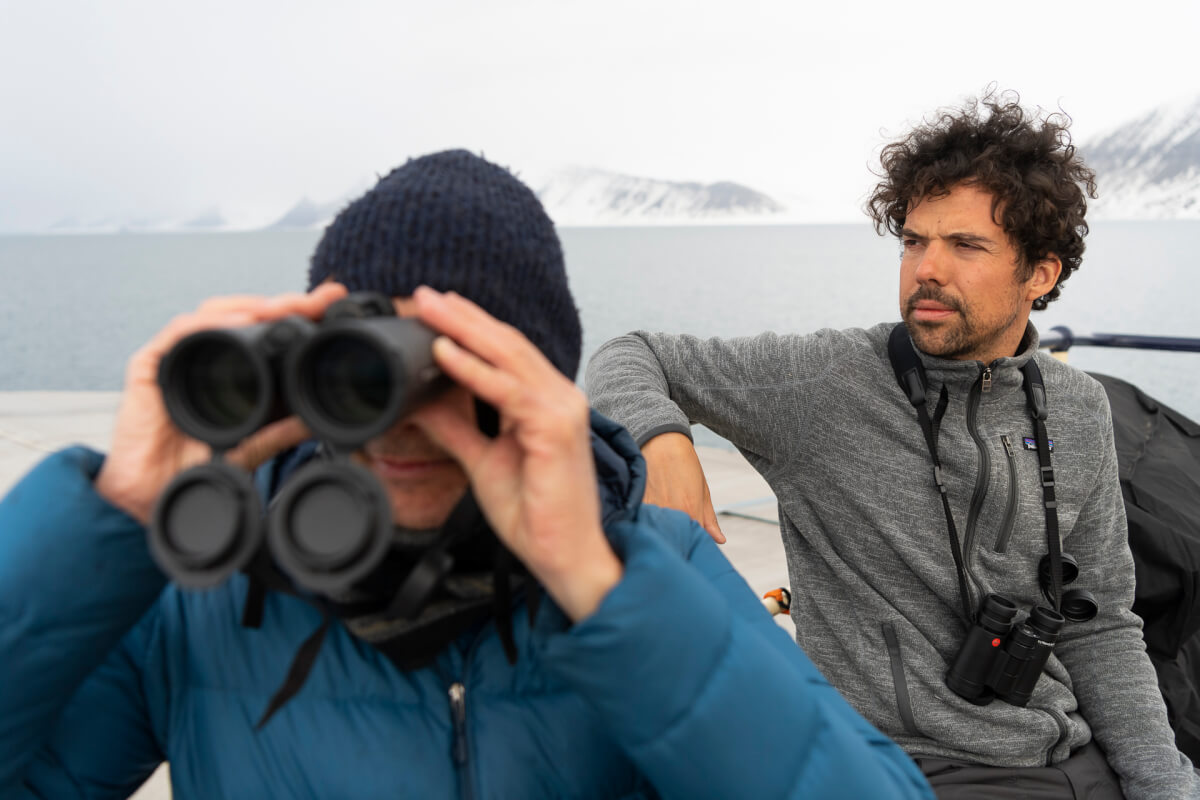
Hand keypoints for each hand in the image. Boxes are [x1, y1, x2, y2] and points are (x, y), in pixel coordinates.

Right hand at [94, 283, 349, 522]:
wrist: (153, 495)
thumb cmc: (192, 468)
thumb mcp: (249, 448)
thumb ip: (279, 433)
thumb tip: (315, 420)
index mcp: (227, 370)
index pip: (262, 330)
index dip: (292, 314)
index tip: (329, 306)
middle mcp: (202, 357)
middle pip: (240, 314)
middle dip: (278, 303)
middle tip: (313, 300)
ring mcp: (176, 358)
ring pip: (212, 313)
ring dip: (248, 305)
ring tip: (279, 307)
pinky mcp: (150, 366)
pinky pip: (178, 333)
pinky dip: (207, 322)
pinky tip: (234, 320)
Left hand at [409, 287, 622, 620]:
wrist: (564, 556)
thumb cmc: (535, 515)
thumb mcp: (483, 462)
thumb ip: (458, 429)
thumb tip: (422, 404)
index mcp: (548, 403)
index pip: (507, 353)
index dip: (471, 327)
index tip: (434, 310)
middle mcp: (560, 397)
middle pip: (507, 344)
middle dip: (463, 317)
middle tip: (423, 294)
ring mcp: (562, 409)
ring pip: (508, 356)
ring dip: (464, 330)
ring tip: (428, 310)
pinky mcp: (555, 428)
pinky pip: (507, 390)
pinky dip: (472, 369)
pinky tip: (444, 353)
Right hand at [641, 432, 725, 543]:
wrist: (660, 440)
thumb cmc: (683, 462)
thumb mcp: (702, 489)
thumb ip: (709, 518)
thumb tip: (720, 540)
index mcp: (691, 511)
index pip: (693, 541)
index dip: (692, 544)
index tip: (690, 544)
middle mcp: (671, 513)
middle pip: (674, 539)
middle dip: (676, 541)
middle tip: (676, 535)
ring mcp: (652, 509)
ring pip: (657, 532)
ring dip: (660, 532)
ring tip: (662, 523)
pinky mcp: (636, 503)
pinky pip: (642, 522)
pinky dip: (646, 523)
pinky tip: (648, 518)